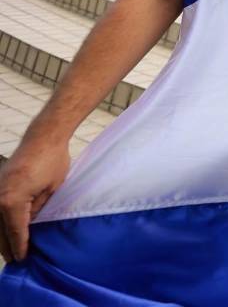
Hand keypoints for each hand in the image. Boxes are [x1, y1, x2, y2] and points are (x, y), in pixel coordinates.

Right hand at [0, 139, 69, 261]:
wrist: (43, 137)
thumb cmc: (52, 162)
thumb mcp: (51, 192)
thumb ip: (38, 212)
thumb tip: (31, 228)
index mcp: (11, 203)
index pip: (16, 233)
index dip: (20, 248)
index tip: (23, 260)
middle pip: (0, 231)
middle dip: (8, 247)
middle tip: (16, 261)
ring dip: (2, 237)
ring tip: (11, 250)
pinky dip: (1, 223)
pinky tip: (7, 230)